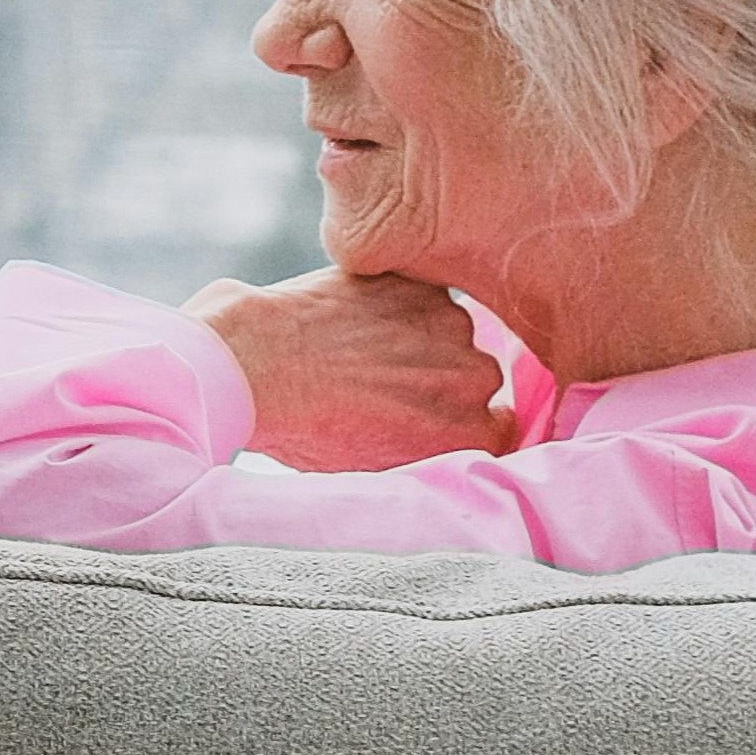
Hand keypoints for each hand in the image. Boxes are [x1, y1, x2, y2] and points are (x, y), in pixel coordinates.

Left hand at [187, 269, 513, 469]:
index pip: (500, 425)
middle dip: (442, 376)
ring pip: (451, 329)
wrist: (255, 366)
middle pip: (479, 375)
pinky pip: (423, 292)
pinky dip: (397, 300)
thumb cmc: (302, 430)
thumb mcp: (375, 469)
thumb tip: (441, 441)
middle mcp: (474, 381)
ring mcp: (452, 326)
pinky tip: (354, 315)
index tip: (430, 411)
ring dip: (421, 334)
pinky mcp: (421, 285)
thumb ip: (428, 453)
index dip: (461, 416)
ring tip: (362, 346)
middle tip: (386, 379)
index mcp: (470, 437)